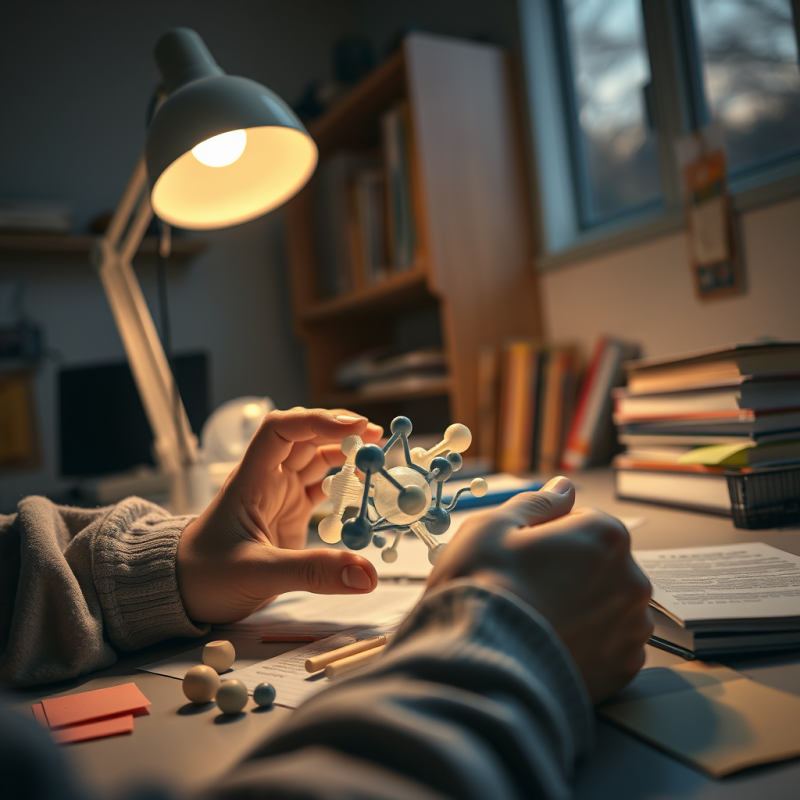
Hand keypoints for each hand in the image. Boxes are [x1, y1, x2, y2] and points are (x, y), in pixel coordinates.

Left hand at [177, 408, 383, 622]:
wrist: (185, 595)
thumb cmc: (204, 575)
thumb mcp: (258, 574)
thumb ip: (313, 573)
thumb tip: (366, 575)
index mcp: (250, 480)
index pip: (280, 430)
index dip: (316, 421)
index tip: (354, 426)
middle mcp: (267, 480)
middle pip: (306, 438)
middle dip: (341, 431)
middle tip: (377, 437)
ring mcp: (280, 496)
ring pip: (317, 461)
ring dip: (346, 455)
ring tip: (377, 457)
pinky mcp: (291, 515)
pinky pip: (323, 490)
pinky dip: (345, 486)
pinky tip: (364, 489)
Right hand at [427, 476, 652, 702]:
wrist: (481, 666)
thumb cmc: (484, 588)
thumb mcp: (494, 526)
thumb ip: (539, 502)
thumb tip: (565, 488)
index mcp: (604, 536)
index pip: (583, 520)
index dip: (547, 535)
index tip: (523, 556)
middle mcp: (631, 580)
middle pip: (598, 563)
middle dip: (569, 571)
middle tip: (526, 589)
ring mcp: (631, 629)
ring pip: (605, 604)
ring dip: (581, 607)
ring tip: (538, 621)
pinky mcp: (622, 670)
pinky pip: (608, 645)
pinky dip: (586, 644)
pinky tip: (551, 644)